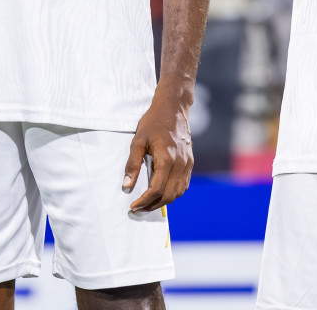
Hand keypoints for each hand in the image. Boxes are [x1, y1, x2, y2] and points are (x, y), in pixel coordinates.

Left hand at [122, 91, 193, 211]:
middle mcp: (180, 164)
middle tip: (139, 208)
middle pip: (169, 195)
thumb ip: (132, 164)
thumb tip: (126, 186)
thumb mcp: (138, 141)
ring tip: (148, 202)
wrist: (173, 108)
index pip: (156, 189)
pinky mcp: (190, 162)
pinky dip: (173, 192)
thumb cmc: (153, 122)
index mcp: (167, 159)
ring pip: (179, 192)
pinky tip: (162, 191)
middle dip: (153, 205)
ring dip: (164, 201)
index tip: (133, 206)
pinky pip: (184, 184)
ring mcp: (187, 164)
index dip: (144, 201)